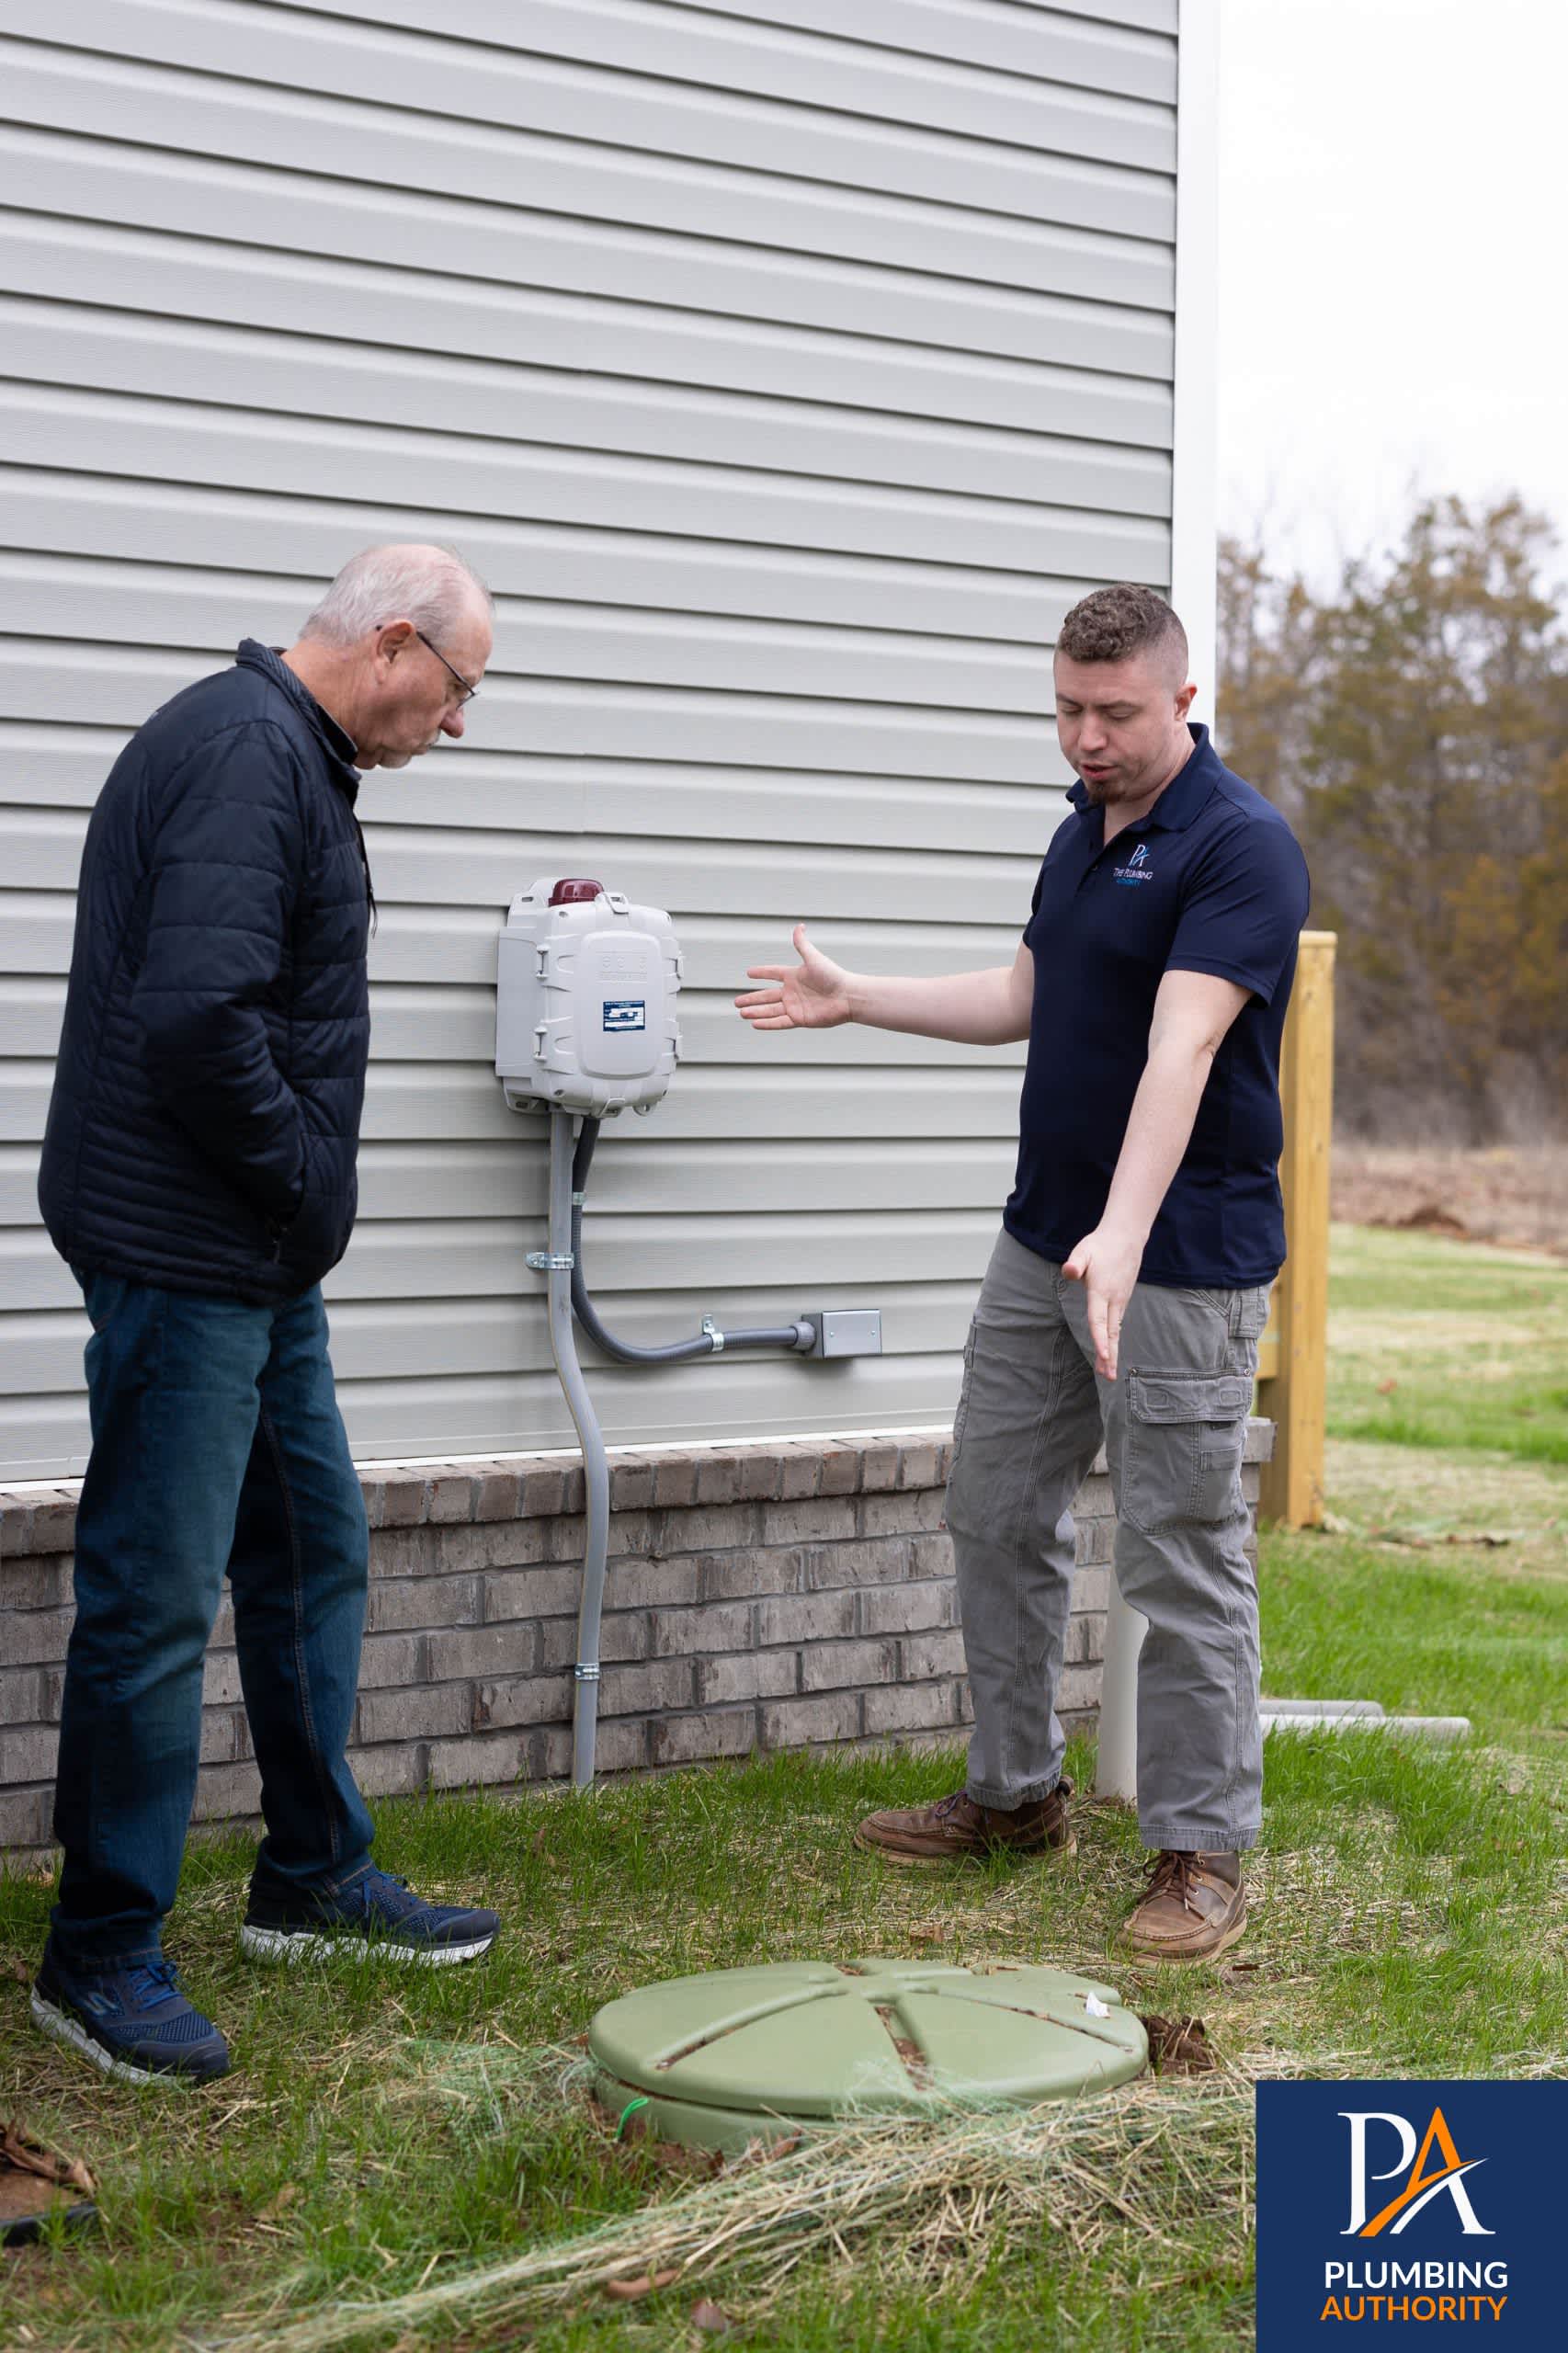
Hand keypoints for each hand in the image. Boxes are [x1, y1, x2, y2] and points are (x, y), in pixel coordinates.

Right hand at [735, 925, 854, 1029]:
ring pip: (770, 1010)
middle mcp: (793, 992)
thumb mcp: (814, 958)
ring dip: (756, 1011)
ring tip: (742, 1012)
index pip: (773, 973)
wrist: (848, 997)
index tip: (749, 973)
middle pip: (767, 996)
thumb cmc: (834, 976)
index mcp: (794, 976)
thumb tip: (799, 926)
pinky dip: (767, 1023)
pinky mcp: (800, 1019)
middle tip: (737, 1002)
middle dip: (752, 999)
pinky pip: (779, 1022)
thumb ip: (802, 944)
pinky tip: (755, 1024)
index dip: (762, 973)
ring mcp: (795, 1006)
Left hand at [1062, 1224, 1143, 1380]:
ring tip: (1109, 1373)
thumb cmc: (1101, 1245)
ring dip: (1113, 1351)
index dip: (1101, 1339)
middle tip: (1109, 1377)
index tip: (1104, 1356)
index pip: (1099, 1319)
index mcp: (1102, 1291)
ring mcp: (1121, 1300)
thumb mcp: (1084, 1251)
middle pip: (1112, 1332)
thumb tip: (1069, 1271)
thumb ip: (1075, 1263)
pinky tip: (1111, 1350)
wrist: (1126, 1237)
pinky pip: (1118, 1323)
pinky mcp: (1123, 1299)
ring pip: (1116, 1330)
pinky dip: (1114, 1339)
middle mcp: (1114, 1299)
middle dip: (1110, 1355)